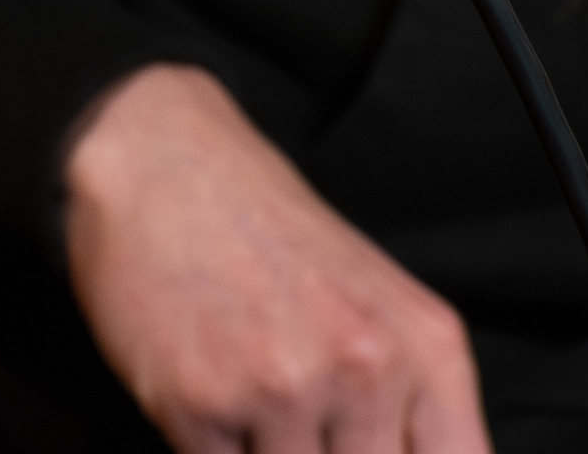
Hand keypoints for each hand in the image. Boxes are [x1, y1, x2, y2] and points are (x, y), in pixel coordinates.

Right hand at [60, 63, 487, 453]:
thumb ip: (410, 407)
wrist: (160, 162)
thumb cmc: (267, 237)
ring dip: (265, 450)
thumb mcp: (379, 309)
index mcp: (428, 346)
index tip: (362, 442)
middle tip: (297, 410)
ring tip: (247, 394)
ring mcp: (284, 384)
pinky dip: (211, 447)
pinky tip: (205, 390)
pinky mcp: (200, 402)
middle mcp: (367, 365)